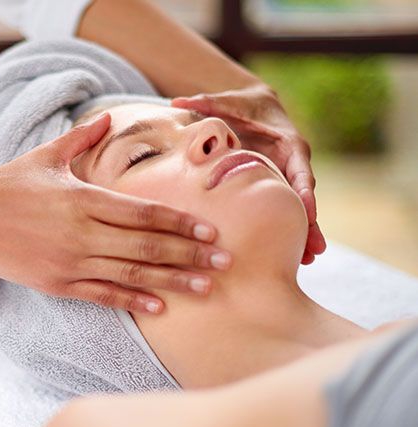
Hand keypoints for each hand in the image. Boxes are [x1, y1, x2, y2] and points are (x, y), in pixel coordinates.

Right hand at [0, 113, 231, 313]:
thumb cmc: (6, 183)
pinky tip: (159, 308)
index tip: (211, 231)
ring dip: (173, 282)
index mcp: (83, 198)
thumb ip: (81, 139)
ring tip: (206, 288)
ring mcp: (70, 261)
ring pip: (132, 275)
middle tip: (226, 262)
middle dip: (191, 255)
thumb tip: (108, 117)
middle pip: (148, 246)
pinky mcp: (57, 284)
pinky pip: (102, 295)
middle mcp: (82, 232)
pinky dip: (132, 302)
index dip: (181, 223)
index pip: (144, 213)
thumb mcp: (44, 156)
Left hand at [172, 84, 325, 264]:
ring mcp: (288, 177)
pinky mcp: (278, 187)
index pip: (301, 168)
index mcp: (289, 144)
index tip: (307, 210)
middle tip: (314, 250)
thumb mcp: (224, 103)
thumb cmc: (239, 105)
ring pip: (298, 209)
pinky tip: (292, 256)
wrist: (253, 107)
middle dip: (310, 222)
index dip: (304, 190)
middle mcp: (294, 163)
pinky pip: (286, 211)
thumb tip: (177, 100)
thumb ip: (205, 103)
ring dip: (304, 234)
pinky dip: (290, 231)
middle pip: (305, 196)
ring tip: (306, 261)